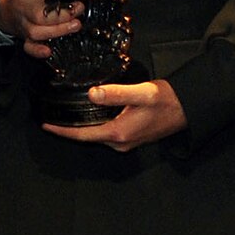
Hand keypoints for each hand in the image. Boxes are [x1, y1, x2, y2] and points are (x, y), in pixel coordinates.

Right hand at [0, 0, 86, 58]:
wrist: (5, 4)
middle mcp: (23, 6)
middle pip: (41, 14)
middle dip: (63, 15)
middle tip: (79, 9)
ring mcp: (23, 24)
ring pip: (37, 32)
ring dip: (58, 30)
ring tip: (75, 25)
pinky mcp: (24, 37)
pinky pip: (29, 46)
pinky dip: (38, 50)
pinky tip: (48, 51)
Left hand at [45, 79, 186, 151]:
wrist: (187, 109)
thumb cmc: (167, 101)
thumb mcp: (142, 93)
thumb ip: (116, 93)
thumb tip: (92, 94)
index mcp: (119, 132)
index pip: (82, 135)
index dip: (62, 131)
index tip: (46, 126)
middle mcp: (120, 141)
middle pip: (87, 138)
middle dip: (69, 131)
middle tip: (51, 121)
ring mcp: (127, 142)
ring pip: (97, 136)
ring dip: (81, 129)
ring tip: (66, 119)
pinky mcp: (132, 137)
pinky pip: (106, 134)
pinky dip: (94, 127)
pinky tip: (90, 116)